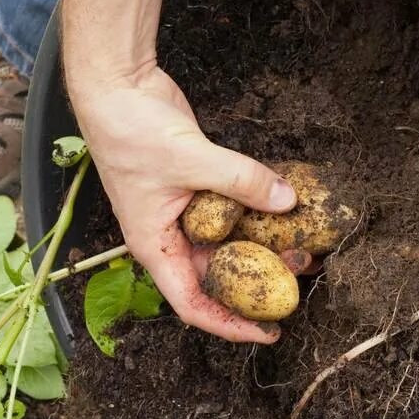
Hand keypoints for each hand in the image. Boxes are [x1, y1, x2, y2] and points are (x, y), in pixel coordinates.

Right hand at [71, 66, 303, 343]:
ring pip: (228, 243)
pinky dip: (255, 212)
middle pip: (217, 276)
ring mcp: (184, 213)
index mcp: (156, 246)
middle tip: (300, 278)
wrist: (116, 86)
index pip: (193, 304)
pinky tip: (284, 210)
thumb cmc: (130, 130)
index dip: (231, 325)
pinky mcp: (197, 187)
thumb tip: (287, 201)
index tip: (269, 332)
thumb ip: (242, 181)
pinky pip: (231, 211)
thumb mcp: (191, 159)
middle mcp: (170, 237)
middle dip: (258, 283)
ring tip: (302, 247)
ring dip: (262, 247)